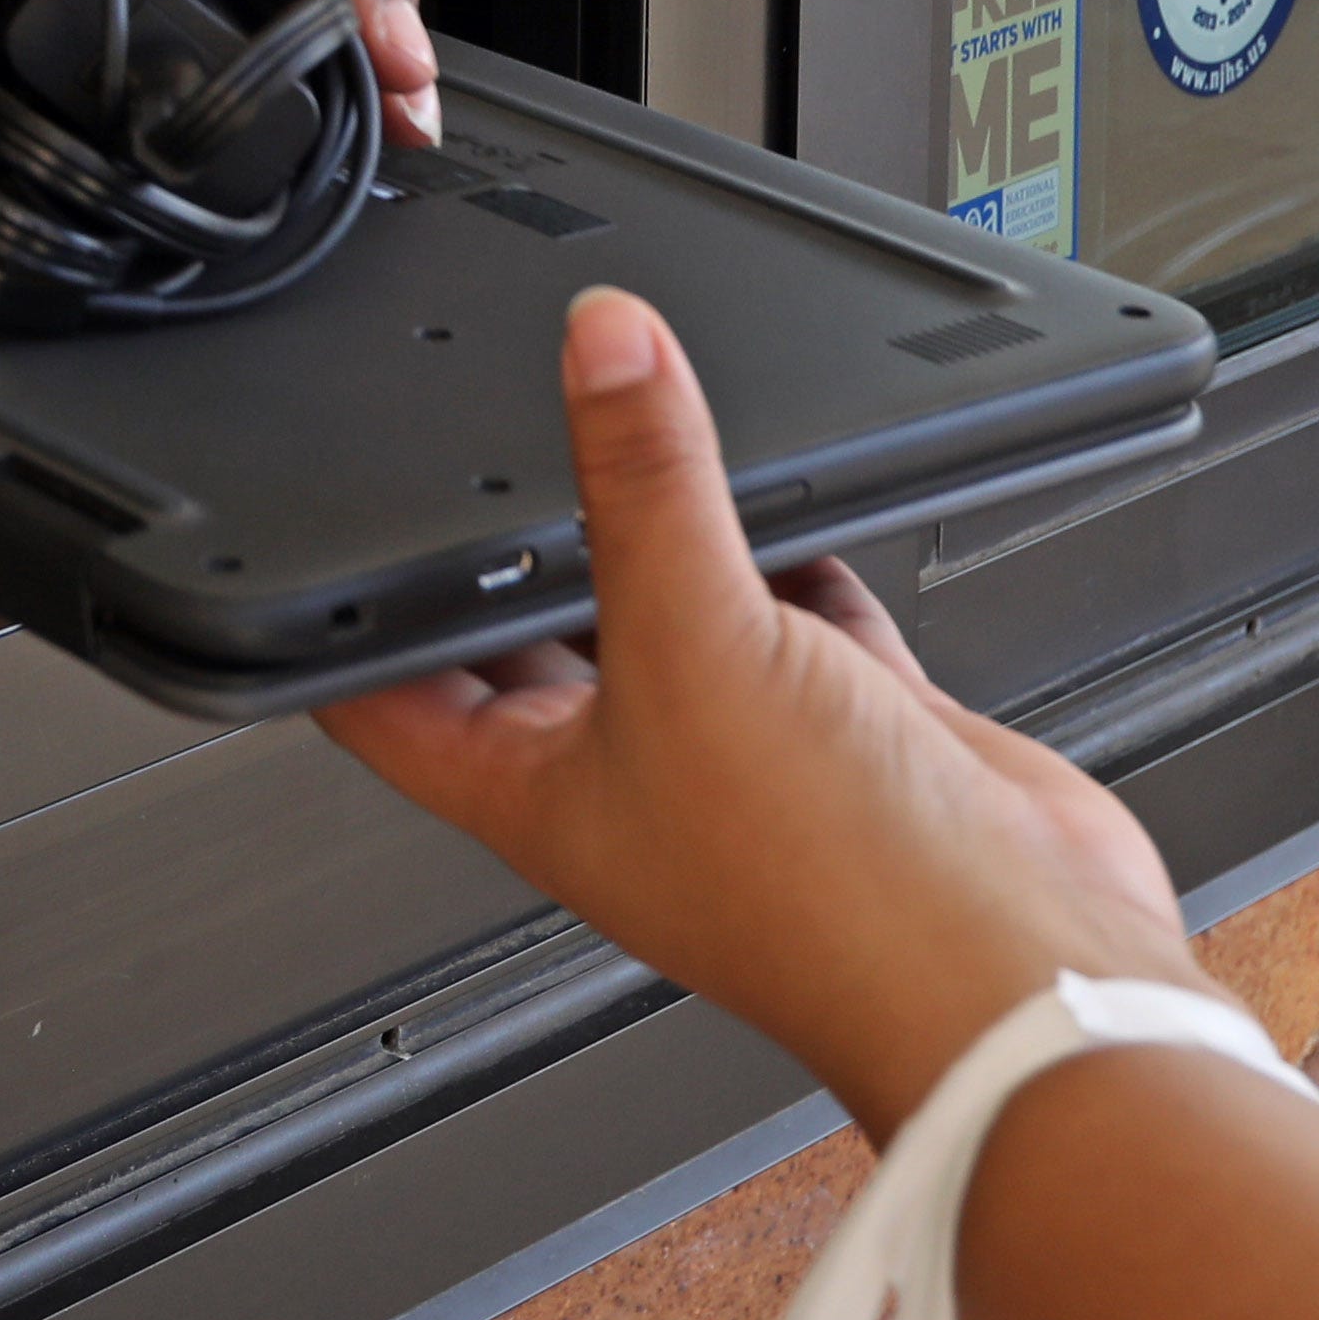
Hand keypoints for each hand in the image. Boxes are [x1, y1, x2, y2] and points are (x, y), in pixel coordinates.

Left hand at [324, 290, 1199, 1127]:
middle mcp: (632, 775)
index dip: (338, 620)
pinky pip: (804, 614)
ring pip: (676, 612)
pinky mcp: (854, 728)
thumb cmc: (828, 893)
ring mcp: (746, 753)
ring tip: (624, 428)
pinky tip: (794, 497)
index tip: (304, 534)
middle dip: (509, 548)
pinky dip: (797, 552)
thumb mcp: (694, 643)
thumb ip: (646, 483)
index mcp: (535, 790)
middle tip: (477, 439)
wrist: (1013, 972)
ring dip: (659, 532)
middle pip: (534, 639)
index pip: (388, 695)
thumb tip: (600, 347)